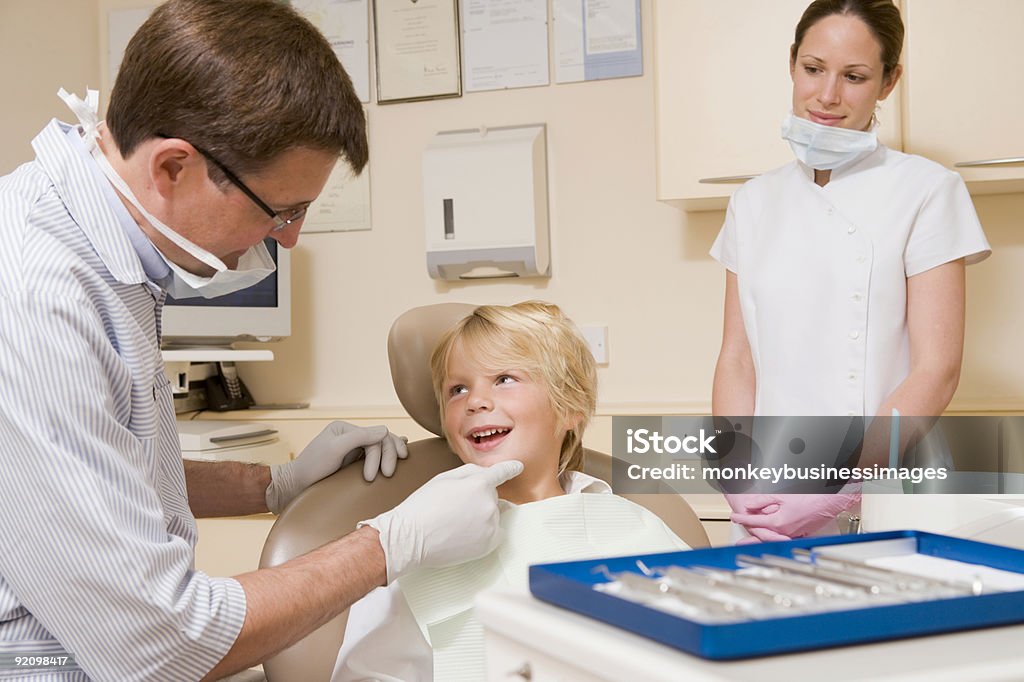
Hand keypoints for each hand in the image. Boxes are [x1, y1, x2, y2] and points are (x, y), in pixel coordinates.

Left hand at [265, 421, 407, 513]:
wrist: (295, 487)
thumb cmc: (311, 468)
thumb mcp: (334, 449)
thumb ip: (359, 437)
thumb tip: (385, 431)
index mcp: (346, 429)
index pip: (375, 436)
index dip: (380, 454)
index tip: (370, 476)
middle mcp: (351, 436)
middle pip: (381, 440)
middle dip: (388, 455)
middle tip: (388, 474)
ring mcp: (353, 449)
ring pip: (382, 447)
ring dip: (390, 457)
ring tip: (392, 470)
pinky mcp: (354, 462)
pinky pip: (376, 456)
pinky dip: (388, 455)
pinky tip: (400, 456)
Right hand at [359, 460, 523, 581]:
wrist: (411, 537)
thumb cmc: (423, 506)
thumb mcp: (443, 478)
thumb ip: (469, 472)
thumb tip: (485, 474)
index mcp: (479, 483)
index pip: (502, 472)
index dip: (510, 468)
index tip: (518, 466)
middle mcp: (489, 503)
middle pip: (492, 497)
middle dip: (479, 499)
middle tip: (454, 509)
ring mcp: (490, 525)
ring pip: (492, 516)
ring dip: (480, 517)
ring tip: (455, 524)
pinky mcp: (489, 543)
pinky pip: (494, 534)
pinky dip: (484, 534)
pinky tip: (463, 534)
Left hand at [727, 493, 860, 540]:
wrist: (831, 501)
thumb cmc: (811, 497)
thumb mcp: (782, 495)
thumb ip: (762, 501)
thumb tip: (749, 505)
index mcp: (779, 522)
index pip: (755, 521)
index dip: (742, 518)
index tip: (734, 516)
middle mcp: (785, 531)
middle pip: (762, 533)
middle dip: (749, 530)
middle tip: (739, 528)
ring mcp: (794, 533)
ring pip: (773, 536)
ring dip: (762, 534)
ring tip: (751, 533)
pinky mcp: (802, 533)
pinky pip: (785, 536)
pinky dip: (776, 535)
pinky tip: (773, 532)